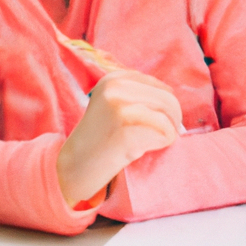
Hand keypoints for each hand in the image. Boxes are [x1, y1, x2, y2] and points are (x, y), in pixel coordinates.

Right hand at [58, 70, 182, 206]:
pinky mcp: (125, 129)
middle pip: (169, 100)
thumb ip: (137, 95)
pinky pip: (164, 132)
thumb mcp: (113, 105)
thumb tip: (173, 96)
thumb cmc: (100, 140)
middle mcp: (116, 87)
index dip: (166, 109)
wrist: (73, 168)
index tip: (157, 125)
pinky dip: (162, 143)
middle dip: (173, 121)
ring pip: (169, 115)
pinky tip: (144, 151)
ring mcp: (119, 107)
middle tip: (163, 137)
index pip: (163, 89)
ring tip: (151, 144)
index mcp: (115, 78)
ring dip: (168, 133)